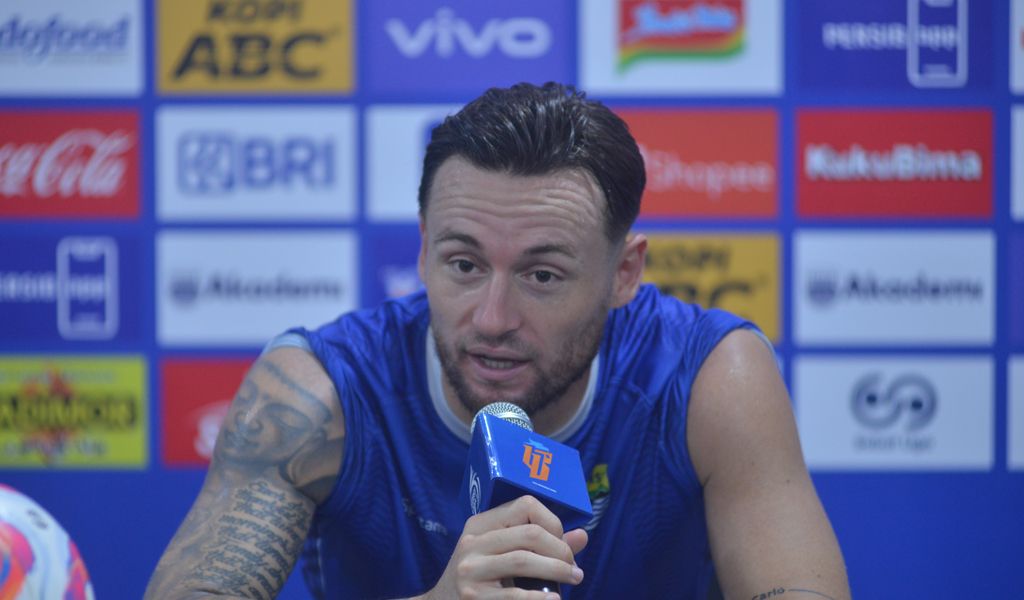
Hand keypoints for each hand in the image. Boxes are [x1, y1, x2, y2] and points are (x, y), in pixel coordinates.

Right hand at [422, 496, 588, 598]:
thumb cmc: (479, 578)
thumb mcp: (500, 553)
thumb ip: (540, 543)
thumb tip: (582, 535)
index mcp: (480, 525)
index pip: (525, 505)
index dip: (552, 522)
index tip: (562, 543)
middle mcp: (472, 542)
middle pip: (530, 534)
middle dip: (561, 550)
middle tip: (573, 568)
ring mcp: (471, 570)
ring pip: (524, 560)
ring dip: (558, 571)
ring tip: (574, 579)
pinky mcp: (474, 597)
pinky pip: (515, 595)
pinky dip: (540, 598)